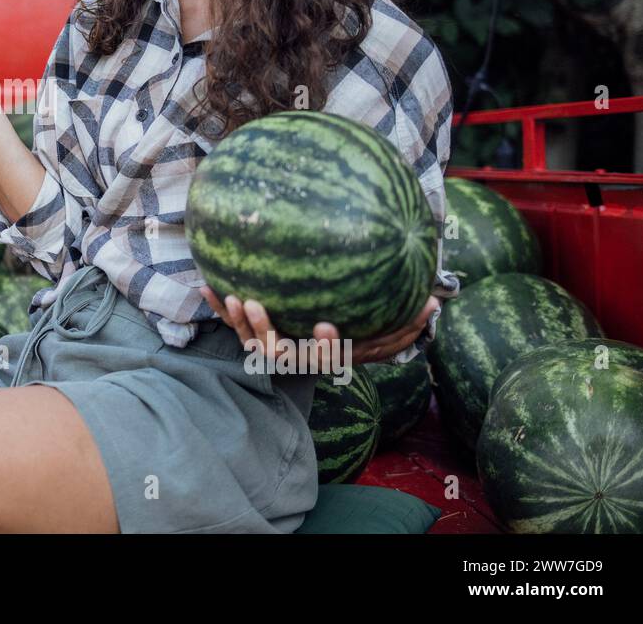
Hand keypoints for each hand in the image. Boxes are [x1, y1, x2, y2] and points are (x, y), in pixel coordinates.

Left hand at [199, 288, 440, 368]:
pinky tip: (206, 285)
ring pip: (252, 342)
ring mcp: (271, 347)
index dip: (325, 347)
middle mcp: (296, 356)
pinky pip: (232, 325)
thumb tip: (436, 302)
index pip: (326, 357)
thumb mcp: (380, 331)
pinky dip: (218, 309)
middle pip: (278, 352)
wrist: (316, 347)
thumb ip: (404, 321)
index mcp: (323, 356)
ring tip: (235, 295)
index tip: (326, 326)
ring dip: (240, 320)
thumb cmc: (354, 334)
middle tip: (256, 304)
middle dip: (265, 331)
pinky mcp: (252, 335)